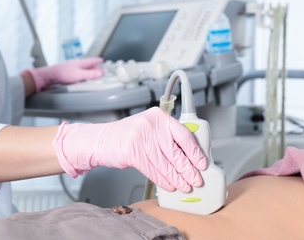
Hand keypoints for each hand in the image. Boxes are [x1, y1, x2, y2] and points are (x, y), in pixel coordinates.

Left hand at [23, 57, 102, 91]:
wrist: (50, 76)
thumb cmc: (63, 74)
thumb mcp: (80, 75)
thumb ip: (91, 74)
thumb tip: (100, 73)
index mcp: (80, 63)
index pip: (92, 60)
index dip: (97, 60)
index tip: (101, 60)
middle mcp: (76, 64)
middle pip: (88, 64)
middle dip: (94, 67)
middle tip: (99, 71)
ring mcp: (72, 68)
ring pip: (83, 68)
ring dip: (88, 71)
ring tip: (92, 75)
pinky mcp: (68, 72)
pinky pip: (78, 72)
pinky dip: (83, 74)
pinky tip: (82, 78)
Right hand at [53, 107, 207, 191]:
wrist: (101, 140)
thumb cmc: (129, 136)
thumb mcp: (150, 128)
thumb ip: (168, 138)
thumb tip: (190, 157)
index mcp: (159, 116)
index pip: (184, 135)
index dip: (195, 152)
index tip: (202, 163)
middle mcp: (150, 124)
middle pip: (175, 152)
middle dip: (188, 169)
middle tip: (197, 179)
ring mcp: (139, 137)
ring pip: (164, 164)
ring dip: (177, 178)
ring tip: (185, 186)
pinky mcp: (131, 152)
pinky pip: (152, 170)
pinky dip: (163, 180)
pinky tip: (170, 185)